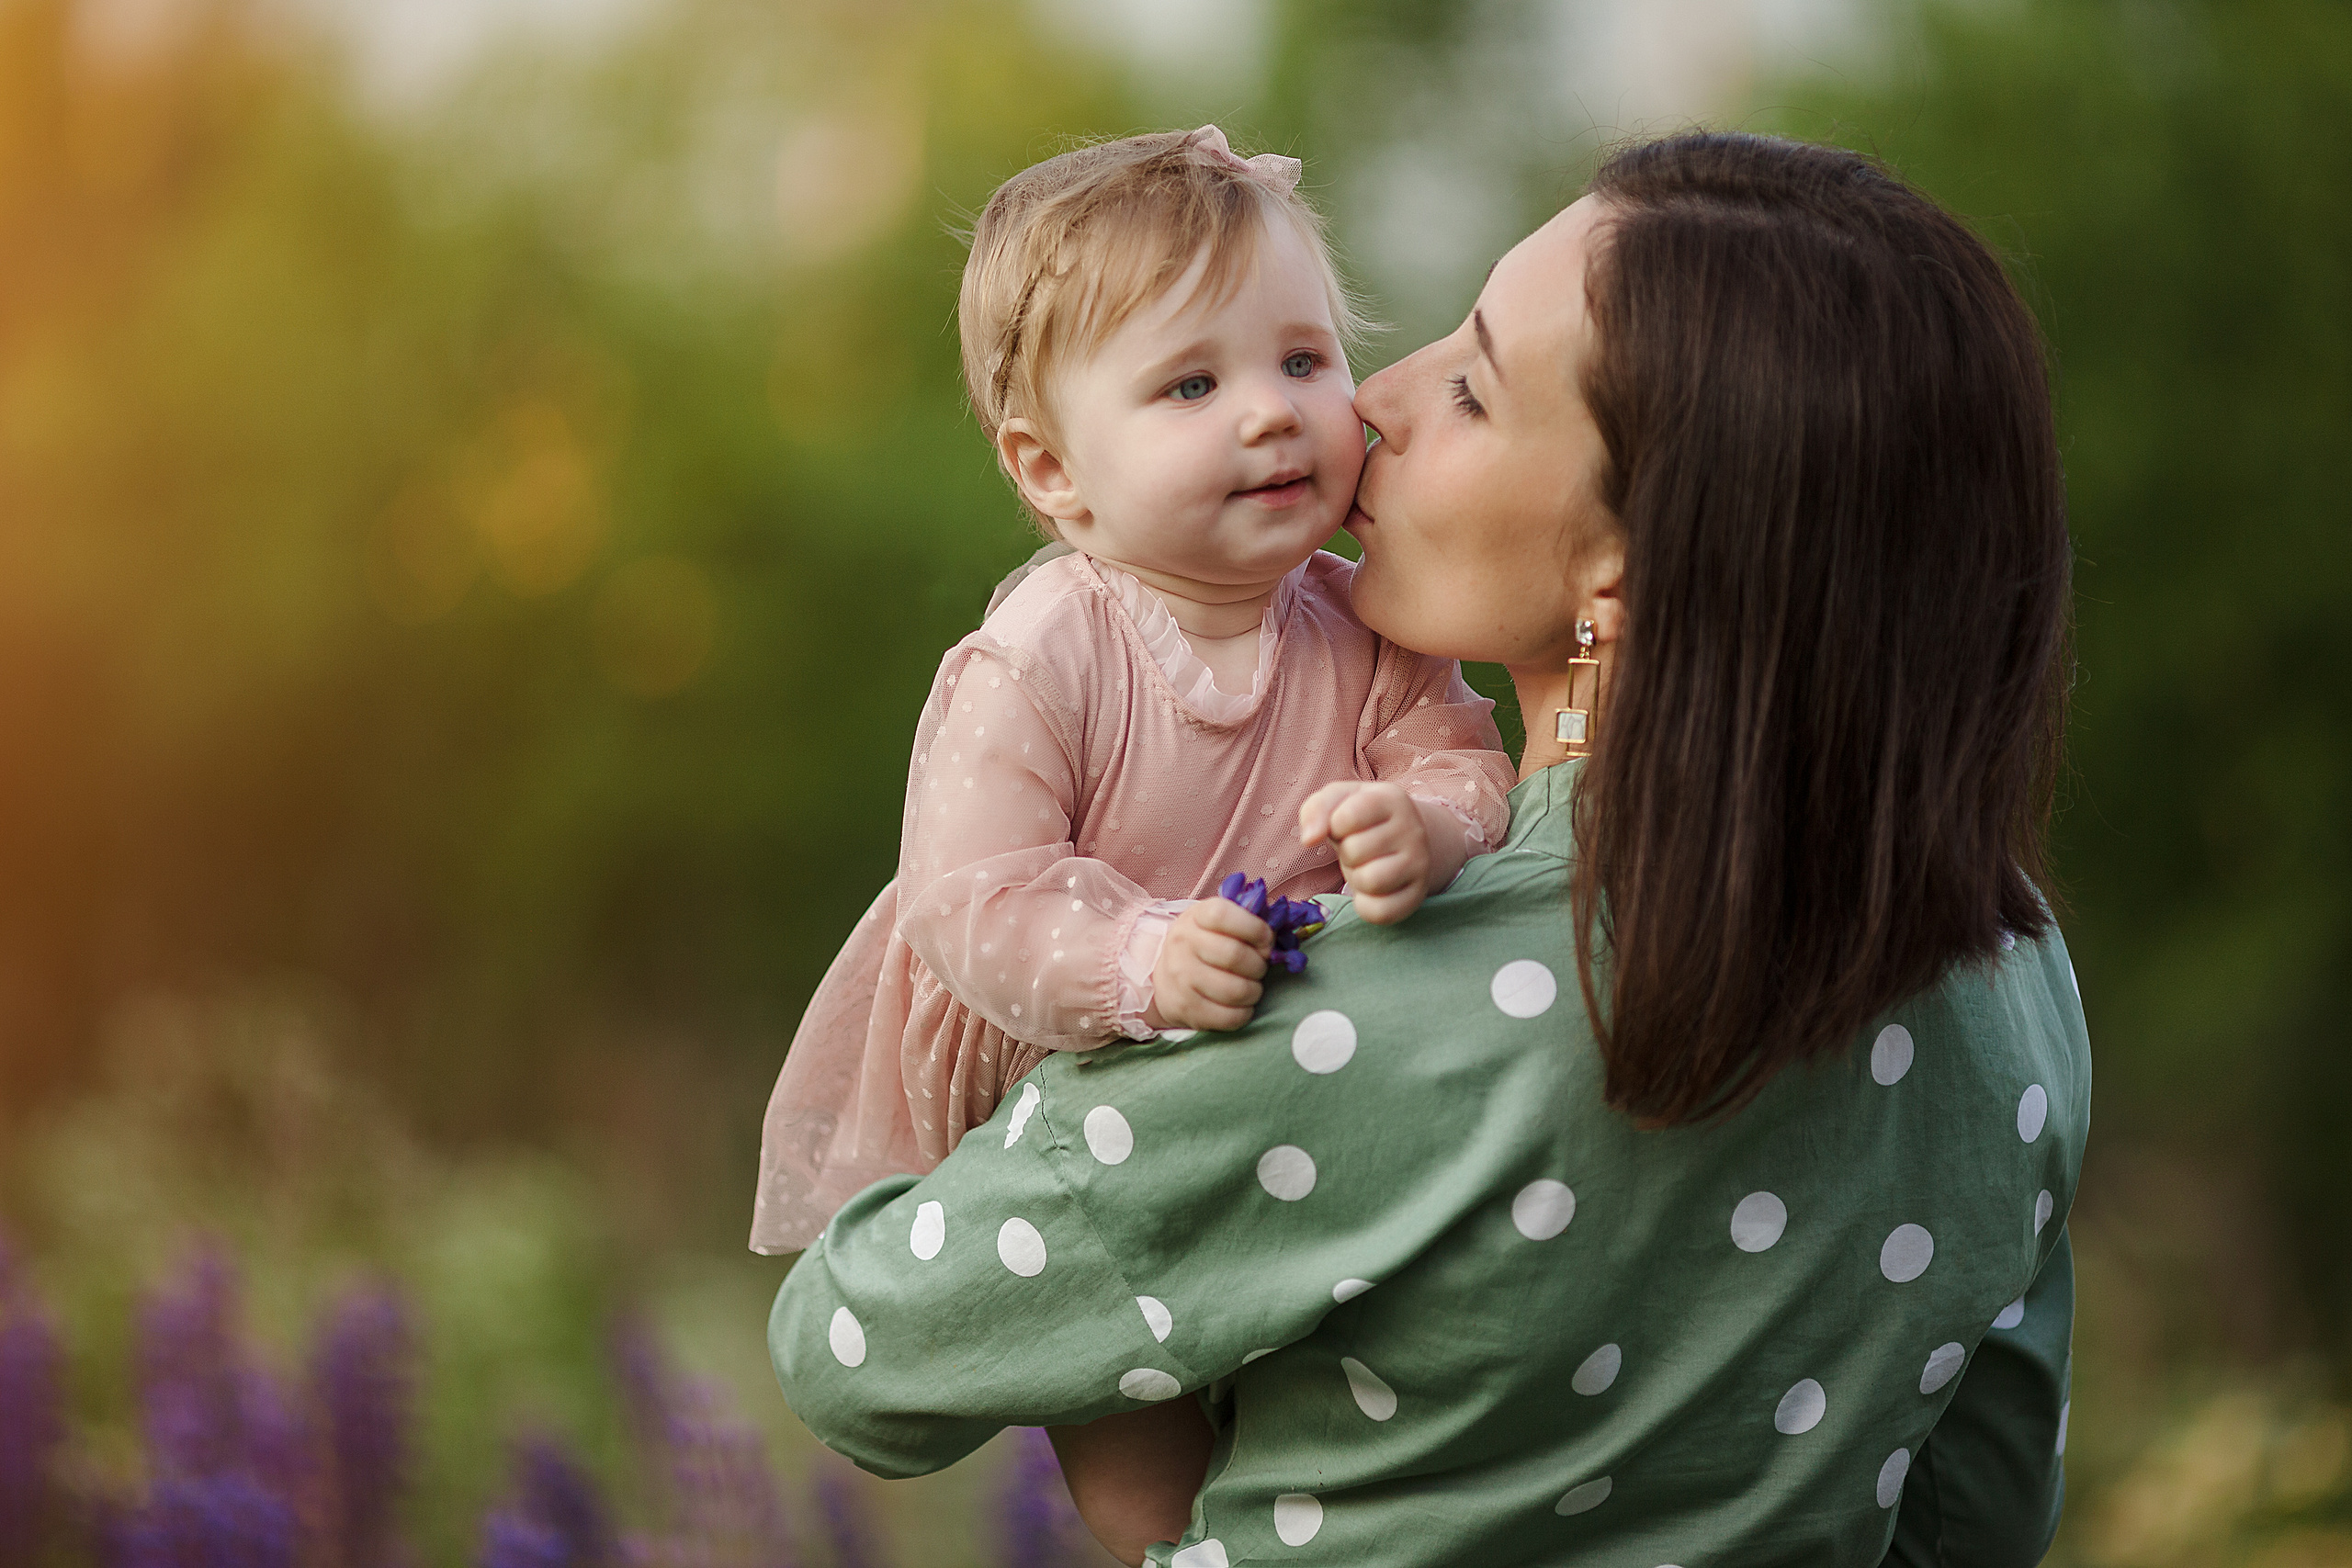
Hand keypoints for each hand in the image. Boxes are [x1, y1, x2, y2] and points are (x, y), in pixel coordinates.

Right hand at [1145, 898, 1272, 1031]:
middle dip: (1259, 965)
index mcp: (1196, 917)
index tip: (1266, 940)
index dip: (1254, 928)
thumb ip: (1247, 921)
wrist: (1166, 978)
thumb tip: (1276, 934)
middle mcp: (1183, 944)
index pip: (1223, 915)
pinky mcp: (1186, 1008)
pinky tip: (1241, 1005)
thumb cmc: (1204, 945)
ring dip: (1254, 991)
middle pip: (1234, 955)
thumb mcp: (1218, 923)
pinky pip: (1229, 1017)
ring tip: (1251, 987)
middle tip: (1259, 968)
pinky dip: (1244, 1013)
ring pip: (1235, 990)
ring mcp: (1181, 978)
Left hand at [1298, 780, 1440, 925]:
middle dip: (1346, 853)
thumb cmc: (1361, 818)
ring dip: (1356, 878)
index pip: (1346, 818)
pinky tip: (1371, 891)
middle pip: (1355, 852)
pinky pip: (1381, 912)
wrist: (1403, 839)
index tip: (1344, 824)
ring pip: (1370, 881)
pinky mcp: (1417, 895)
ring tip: (1366, 866)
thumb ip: (1315, 810)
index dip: (1334, 826)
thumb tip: (1309, 839)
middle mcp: (1413, 829)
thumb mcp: (1337, 801)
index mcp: (1392, 799)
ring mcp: (1420, 863)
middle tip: (1359, 847)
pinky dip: (1365, 906)